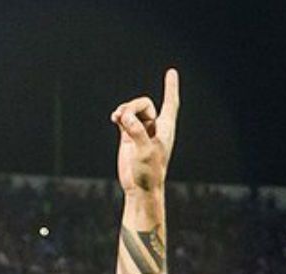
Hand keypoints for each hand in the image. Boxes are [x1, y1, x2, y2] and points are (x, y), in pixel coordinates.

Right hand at [112, 69, 178, 193]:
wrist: (140, 188)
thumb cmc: (149, 173)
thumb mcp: (144, 151)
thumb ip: (136, 132)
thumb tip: (125, 118)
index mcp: (165, 129)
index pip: (170, 103)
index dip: (171, 87)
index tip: (171, 72)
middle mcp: (155, 128)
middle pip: (144, 103)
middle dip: (132, 106)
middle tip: (123, 119)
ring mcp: (141, 131)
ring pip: (132, 110)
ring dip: (123, 111)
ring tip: (117, 119)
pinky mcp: (129, 137)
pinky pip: (124, 118)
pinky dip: (119, 116)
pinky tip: (114, 119)